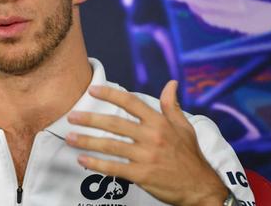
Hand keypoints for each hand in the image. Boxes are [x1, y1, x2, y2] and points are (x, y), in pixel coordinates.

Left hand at [65, 81, 227, 205]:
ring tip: (70, 137)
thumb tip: (171, 83)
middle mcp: (152, 136)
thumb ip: (172, 105)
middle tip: (72, 116)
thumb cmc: (191, 156)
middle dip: (90, 119)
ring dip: (87, 141)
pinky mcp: (142, 175)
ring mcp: (146, 156)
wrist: (200, 187)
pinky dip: (96, 164)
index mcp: (160, 122)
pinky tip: (82, 159)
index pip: (131, 103)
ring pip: (110, 146)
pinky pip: (114, 168)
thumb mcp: (184, 127)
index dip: (110, 94)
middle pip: (115, 124)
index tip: (92, 90)